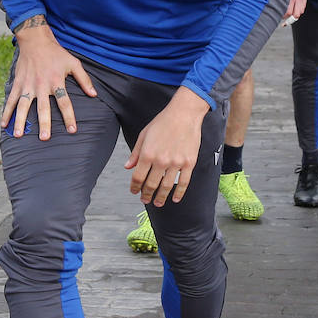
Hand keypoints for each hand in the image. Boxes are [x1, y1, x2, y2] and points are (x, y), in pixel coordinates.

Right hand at [4, 16, 96, 139]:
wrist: (35, 41)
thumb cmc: (56, 53)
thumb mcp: (74, 63)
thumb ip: (84, 80)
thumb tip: (94, 95)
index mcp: (56, 81)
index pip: (65, 102)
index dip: (69, 117)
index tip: (72, 130)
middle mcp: (41, 85)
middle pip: (43, 107)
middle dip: (44, 123)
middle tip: (44, 138)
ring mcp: (28, 85)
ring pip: (23, 106)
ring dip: (21, 121)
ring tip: (19, 135)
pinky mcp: (18, 83)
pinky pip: (11, 100)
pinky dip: (7, 112)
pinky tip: (4, 124)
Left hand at [124, 87, 209, 206]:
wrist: (184, 114)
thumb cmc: (163, 122)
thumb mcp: (144, 135)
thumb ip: (136, 153)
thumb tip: (128, 167)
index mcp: (147, 154)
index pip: (137, 177)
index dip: (134, 187)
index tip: (134, 191)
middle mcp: (160, 161)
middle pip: (151, 185)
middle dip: (146, 195)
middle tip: (145, 200)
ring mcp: (176, 163)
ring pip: (166, 187)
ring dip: (161, 198)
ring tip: (158, 203)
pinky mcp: (189, 163)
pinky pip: (183, 183)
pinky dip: (179, 193)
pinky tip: (175, 199)